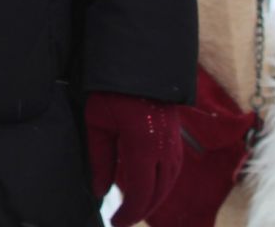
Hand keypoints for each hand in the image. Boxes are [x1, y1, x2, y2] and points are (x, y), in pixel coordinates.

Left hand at [84, 91, 182, 226]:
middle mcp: (164, 148)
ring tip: (135, 207)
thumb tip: (101, 191)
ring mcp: (173, 143)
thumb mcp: (98, 123)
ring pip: (168, 183)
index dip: (129, 212)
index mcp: (143, 145)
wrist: (138, 64)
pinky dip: (161, 184)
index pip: (141, 193)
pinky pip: (172, 170)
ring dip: (153, 198)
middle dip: (141, 210)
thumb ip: (100, 160)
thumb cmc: (112, 91)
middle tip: (123, 219)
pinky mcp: (176, 138)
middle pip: (158, 192)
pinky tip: (148, 187)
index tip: (116, 222)